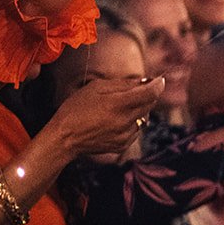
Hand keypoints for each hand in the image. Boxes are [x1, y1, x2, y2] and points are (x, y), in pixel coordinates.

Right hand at [45, 76, 162, 158]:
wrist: (64, 138)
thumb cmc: (76, 109)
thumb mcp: (95, 88)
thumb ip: (122, 84)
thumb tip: (143, 82)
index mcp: (118, 104)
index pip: (150, 94)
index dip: (157, 85)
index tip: (159, 80)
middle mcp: (125, 121)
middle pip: (150, 105)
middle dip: (146, 96)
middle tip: (134, 91)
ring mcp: (126, 135)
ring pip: (144, 118)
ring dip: (137, 111)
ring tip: (117, 108)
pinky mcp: (123, 145)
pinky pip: (135, 131)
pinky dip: (130, 124)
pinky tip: (113, 122)